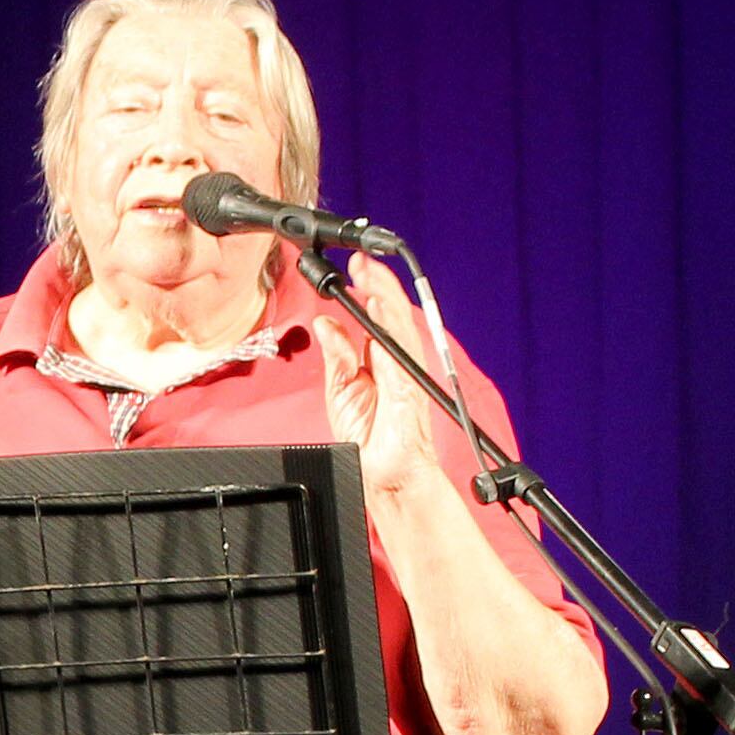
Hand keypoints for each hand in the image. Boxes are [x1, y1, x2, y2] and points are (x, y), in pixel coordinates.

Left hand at [315, 251, 448, 499]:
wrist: (383, 475)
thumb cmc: (369, 439)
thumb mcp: (340, 390)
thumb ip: (337, 355)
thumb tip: (327, 324)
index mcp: (380, 362)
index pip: (376, 317)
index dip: (368, 290)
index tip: (355, 268)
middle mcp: (395, 362)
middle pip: (389, 314)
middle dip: (376, 283)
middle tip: (362, 259)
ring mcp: (404, 373)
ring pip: (397, 325)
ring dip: (384, 296)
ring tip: (370, 272)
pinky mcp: (407, 387)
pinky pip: (400, 350)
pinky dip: (391, 326)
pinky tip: (380, 306)